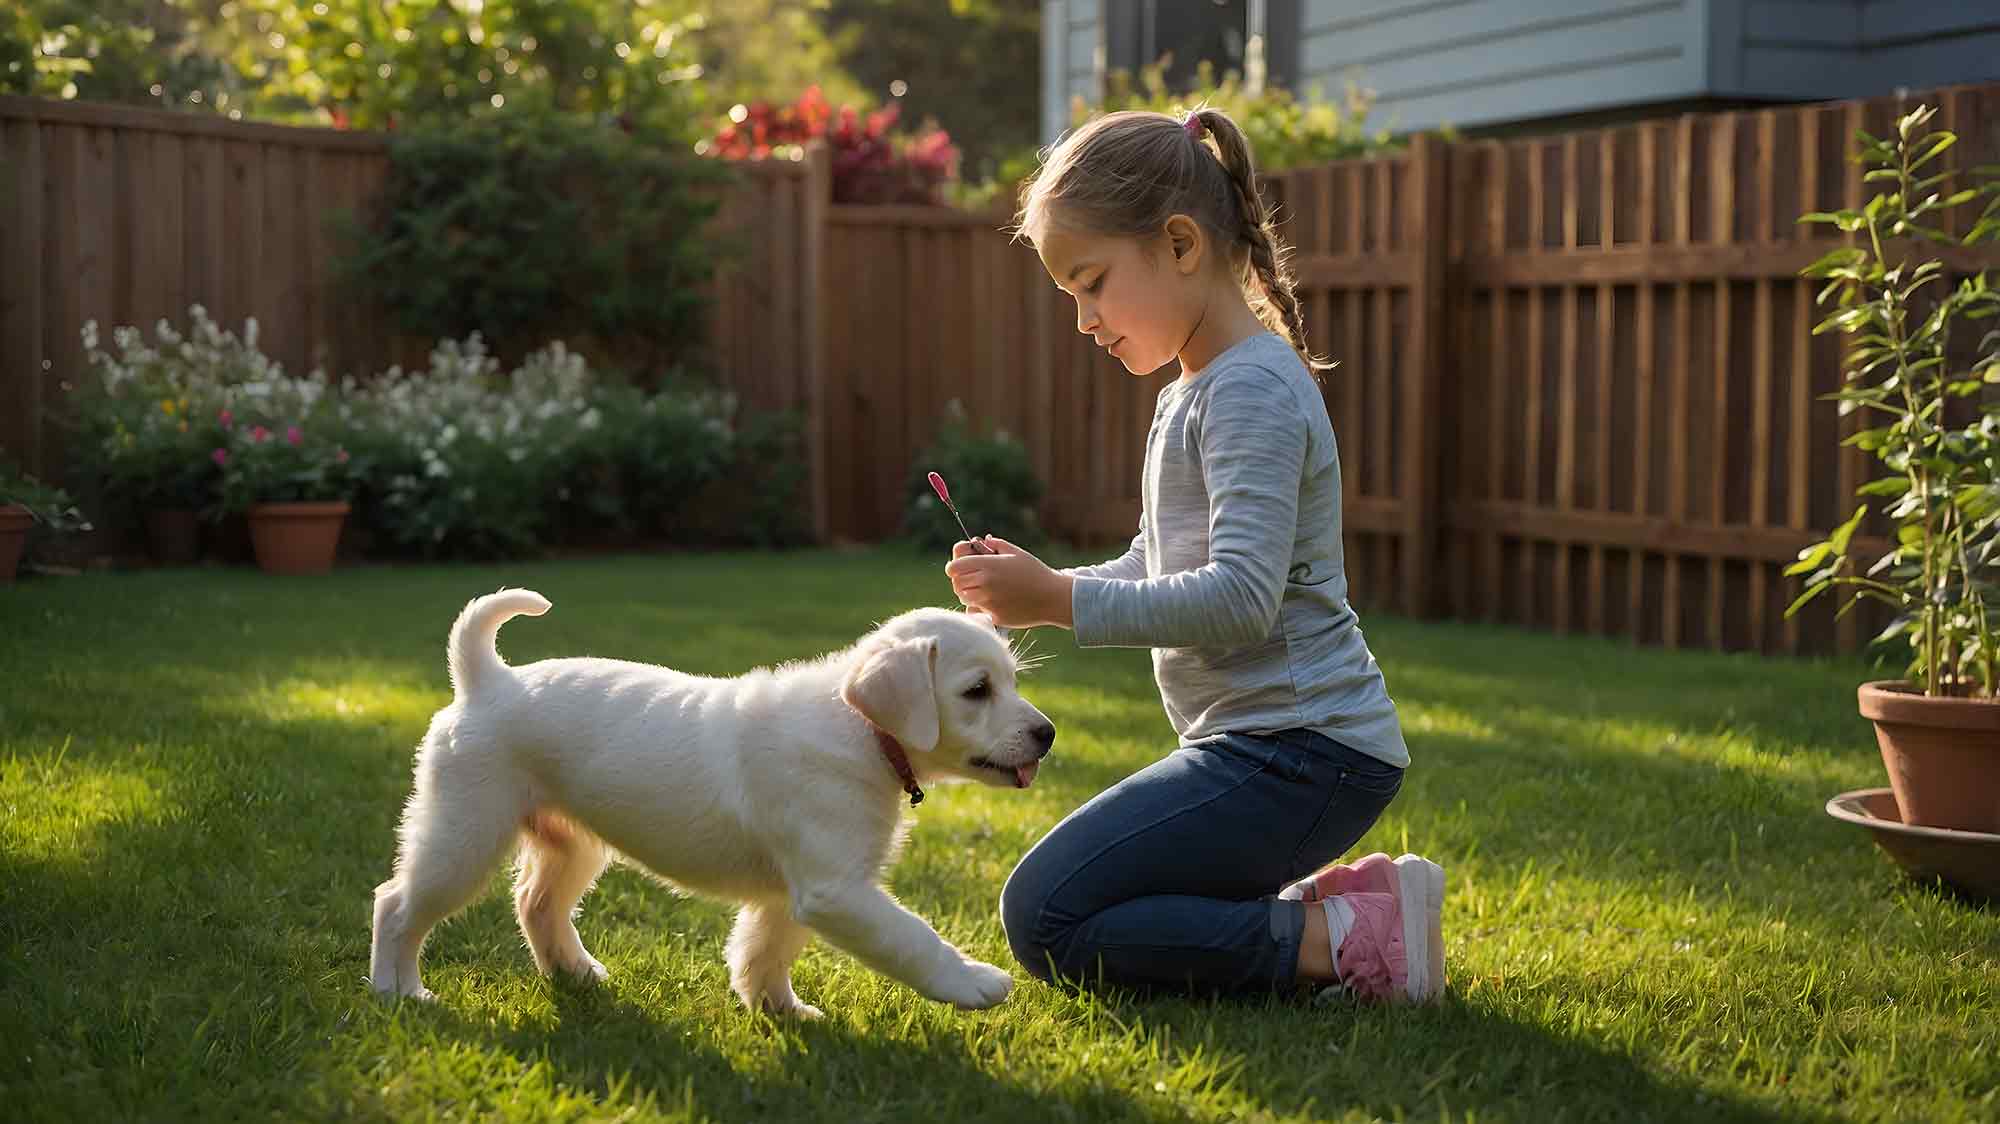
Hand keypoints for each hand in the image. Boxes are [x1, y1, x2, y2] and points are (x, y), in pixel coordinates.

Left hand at [944, 536, 1073, 629]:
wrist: (1052, 597)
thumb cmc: (1036, 573)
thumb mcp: (1017, 553)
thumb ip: (997, 545)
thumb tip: (982, 541)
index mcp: (989, 565)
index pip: (955, 567)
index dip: (954, 567)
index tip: (958, 568)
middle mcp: (986, 583)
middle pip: (957, 584)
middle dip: (960, 580)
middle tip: (970, 579)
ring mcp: (989, 602)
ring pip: (964, 598)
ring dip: (968, 594)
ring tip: (981, 590)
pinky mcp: (994, 616)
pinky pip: (975, 612)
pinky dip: (978, 608)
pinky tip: (990, 603)